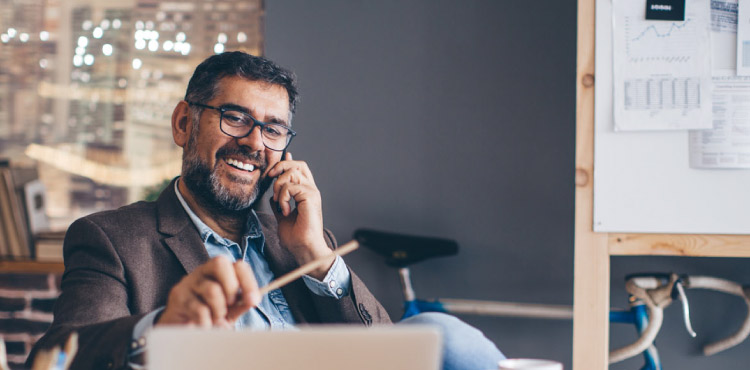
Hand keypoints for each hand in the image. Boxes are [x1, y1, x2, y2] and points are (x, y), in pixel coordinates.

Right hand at [156, 256, 260, 327]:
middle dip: (231, 287)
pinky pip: (199, 310)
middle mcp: (203, 272)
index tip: (254, 300)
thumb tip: (252, 299)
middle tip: (231, 304)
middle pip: (220, 263)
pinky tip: (204, 325)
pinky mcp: (178, 297)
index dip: (248, 281)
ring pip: (212, 289)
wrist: (182, 330)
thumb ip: (241, 304)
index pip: (238, 265)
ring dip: (219, 309)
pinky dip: (207, 322)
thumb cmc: (210, 315)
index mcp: (219, 271)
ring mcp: (189, 282)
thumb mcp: (230, 310)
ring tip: (216, 318)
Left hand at [266, 153, 333, 278]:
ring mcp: (312, 192)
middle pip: (297, 165)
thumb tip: (272, 195)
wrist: (304, 249)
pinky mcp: (311, 197)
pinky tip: (285, 211)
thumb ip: (279, 203)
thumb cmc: (296, 237)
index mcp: (306, 193)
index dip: (288, 162)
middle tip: (270, 179)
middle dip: (280, 167)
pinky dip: (282, 198)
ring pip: (291, 173)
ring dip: (279, 186)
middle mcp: (311, 190)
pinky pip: (290, 187)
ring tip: (279, 203)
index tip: (276, 164)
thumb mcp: (282, 216)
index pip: (299, 169)